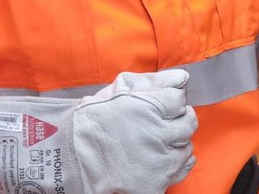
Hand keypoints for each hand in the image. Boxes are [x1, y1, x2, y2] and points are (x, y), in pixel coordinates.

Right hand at [0, 69, 197, 193]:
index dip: (169, 101)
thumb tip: (182, 77)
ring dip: (175, 142)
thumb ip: (154, 80)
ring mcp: (160, 160)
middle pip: (189, 122)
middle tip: (159, 123)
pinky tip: (158, 158)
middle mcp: (159, 133)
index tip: (159, 105)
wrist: (69, 157)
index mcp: (151, 107)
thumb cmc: (92, 120)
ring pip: (186, 146)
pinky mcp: (157, 182)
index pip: (179, 98)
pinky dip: (175, 162)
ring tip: (154, 142)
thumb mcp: (120, 89)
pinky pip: (183, 167)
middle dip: (176, 120)